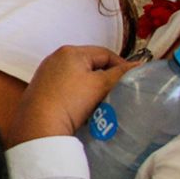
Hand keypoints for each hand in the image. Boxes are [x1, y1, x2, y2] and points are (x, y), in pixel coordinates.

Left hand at [10, 46, 132, 147]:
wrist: (40, 126)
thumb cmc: (70, 101)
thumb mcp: (100, 85)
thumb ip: (121, 74)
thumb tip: (138, 66)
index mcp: (70, 51)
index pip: (105, 53)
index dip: (122, 65)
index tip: (132, 80)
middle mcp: (55, 58)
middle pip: (91, 64)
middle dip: (106, 77)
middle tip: (118, 91)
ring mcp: (47, 73)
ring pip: (80, 76)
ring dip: (93, 87)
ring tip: (103, 101)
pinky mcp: (42, 89)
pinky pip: (68, 87)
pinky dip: (79, 94)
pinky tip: (84, 107)